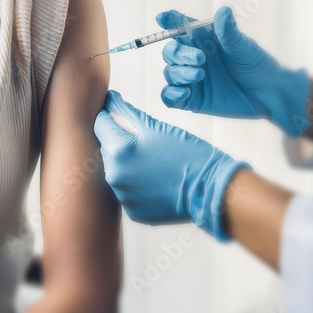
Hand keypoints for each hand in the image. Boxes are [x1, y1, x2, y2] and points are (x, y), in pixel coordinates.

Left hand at [94, 90, 249, 241]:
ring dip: (126, 163)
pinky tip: (155, 180)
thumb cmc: (187, 152)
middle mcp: (114, 176)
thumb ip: (126, 112)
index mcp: (119, 150)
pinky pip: (126, 191)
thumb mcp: (156, 128)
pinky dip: (136, 184)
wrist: (211, 190)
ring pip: (115, 171)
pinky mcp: (133, 212)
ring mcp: (123, 197)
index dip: (109, 116)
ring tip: (153, 162)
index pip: (100, 124)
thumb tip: (109, 100)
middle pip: (106, 148)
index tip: (119, 113)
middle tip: (145, 141)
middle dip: (119, 141)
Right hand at [158, 7, 312, 136]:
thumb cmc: (256, 65)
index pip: (180, 26)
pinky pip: (169, 96)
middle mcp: (192, 57)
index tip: (162, 18)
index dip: (169, 20)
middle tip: (200, 58)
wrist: (268, 94)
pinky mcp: (191, 99)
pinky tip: (184, 93)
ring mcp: (189, 78)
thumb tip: (223, 11)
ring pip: (170, 72)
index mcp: (202, 39)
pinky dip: (171, 94)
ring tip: (200, 74)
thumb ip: (229, 32)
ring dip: (180, 72)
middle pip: (171, 51)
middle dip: (179, 53)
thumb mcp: (243, 47)